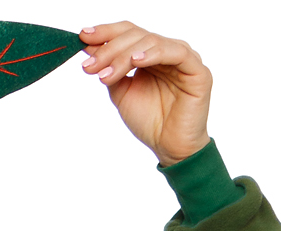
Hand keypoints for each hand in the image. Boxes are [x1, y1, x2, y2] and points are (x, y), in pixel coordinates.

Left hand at [80, 22, 211, 164]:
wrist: (169, 148)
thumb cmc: (150, 122)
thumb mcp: (122, 93)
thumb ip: (111, 70)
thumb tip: (90, 49)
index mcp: (150, 54)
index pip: (128, 32)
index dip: (106, 32)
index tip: (83, 36)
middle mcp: (166, 51)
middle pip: (136, 35)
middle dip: (110, 49)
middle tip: (91, 66)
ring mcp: (182, 58)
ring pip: (151, 42)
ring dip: (125, 55)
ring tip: (107, 74)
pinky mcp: (197, 70)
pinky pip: (176, 53)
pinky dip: (154, 53)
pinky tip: (137, 61)